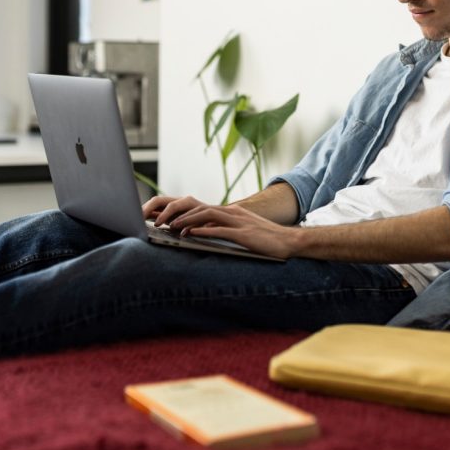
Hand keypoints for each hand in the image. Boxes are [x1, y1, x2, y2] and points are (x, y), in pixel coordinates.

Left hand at [144, 196, 303, 259]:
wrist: (289, 242)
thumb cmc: (265, 240)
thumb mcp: (240, 231)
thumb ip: (222, 229)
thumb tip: (200, 232)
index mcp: (230, 212)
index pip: (199, 207)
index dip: (180, 211)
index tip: (163, 217)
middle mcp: (232, 213)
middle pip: (199, 207)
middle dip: (178, 213)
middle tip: (160, 221)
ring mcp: (238, 222)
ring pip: (207, 216)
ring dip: (187, 221)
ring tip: (172, 227)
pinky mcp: (244, 234)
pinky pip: (221, 230)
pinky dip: (205, 231)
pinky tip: (192, 235)